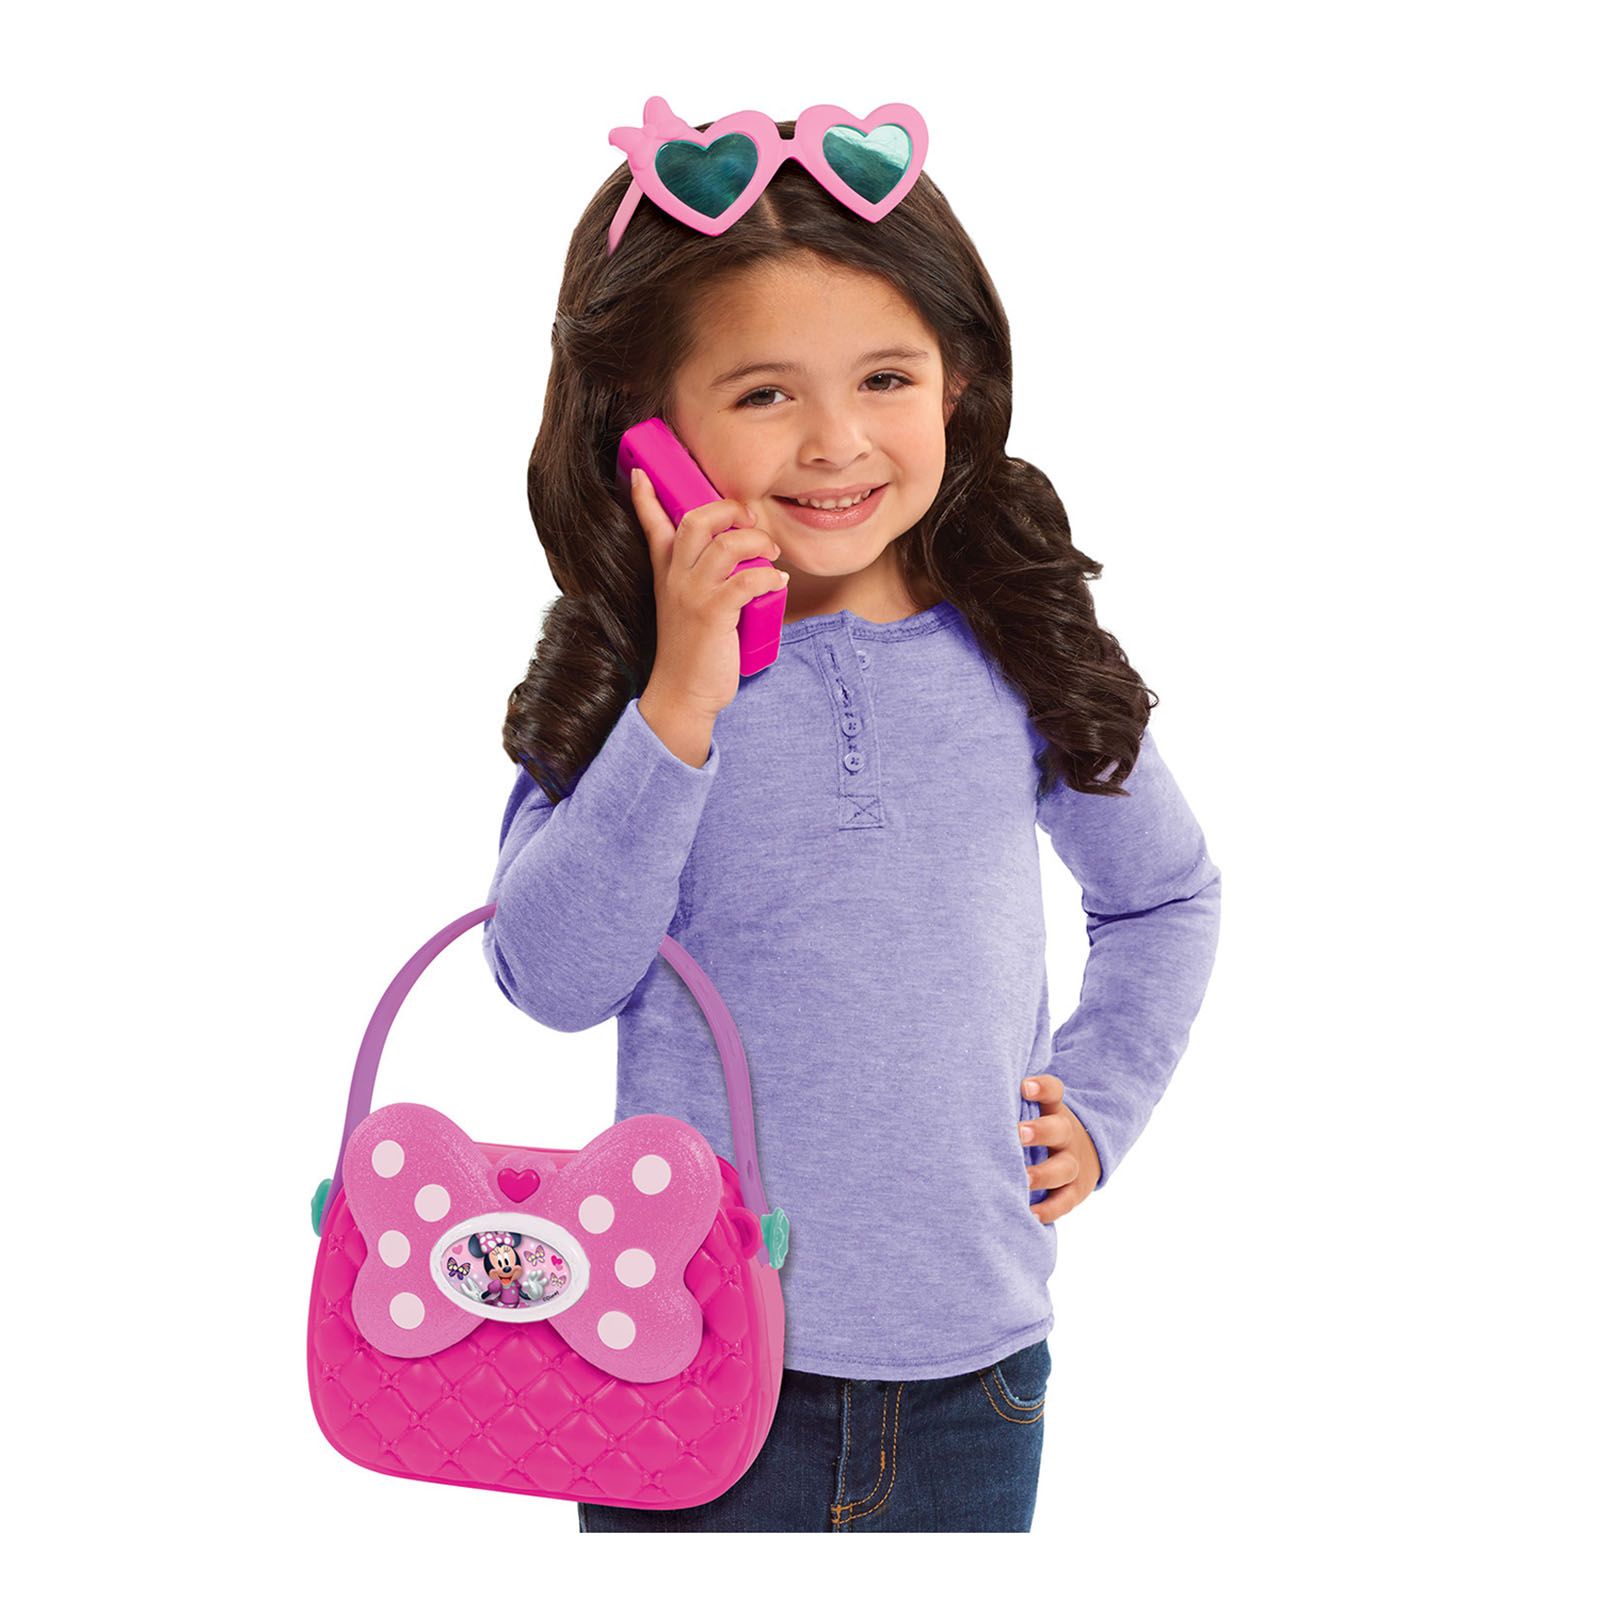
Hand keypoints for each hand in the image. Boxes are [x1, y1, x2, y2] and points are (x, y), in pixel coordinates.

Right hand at [628, 469, 789, 718]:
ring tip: (772, 554)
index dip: (645, 498)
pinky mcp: (713, 615)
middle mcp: (675, 579)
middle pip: (697, 521)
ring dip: (756, 542)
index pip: (651, 527)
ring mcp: (692, 595)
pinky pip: (745, 580)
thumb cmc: (692, 653)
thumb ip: (702, 584)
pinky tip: (774, 581)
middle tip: (752, 521)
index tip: (639, 473)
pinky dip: (766, 575)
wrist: (682, 694)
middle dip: (729, 511)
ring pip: (725, 546)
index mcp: (666, 574)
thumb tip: (742, 565)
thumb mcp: (686, 610)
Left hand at [1018, 1074, 1100, 1222]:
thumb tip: (962, 1096)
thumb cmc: (1037, 1129)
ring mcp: (1072, 1164)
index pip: (1053, 1092)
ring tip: (1023, 1179)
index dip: (1042, 1087)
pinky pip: (1064, 1201)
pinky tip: (1029, 1213)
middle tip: (1019, 1133)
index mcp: (1052, 1110)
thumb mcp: (1032, 1110)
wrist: (1082, 1154)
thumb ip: (1008, 1104)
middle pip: (1059, 1129)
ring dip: (1043, 1174)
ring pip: (1064, 1168)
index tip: (1024, 1086)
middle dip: (1039, 1131)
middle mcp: (1065, 1135)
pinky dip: (1048, 1209)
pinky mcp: (1074, 1191)